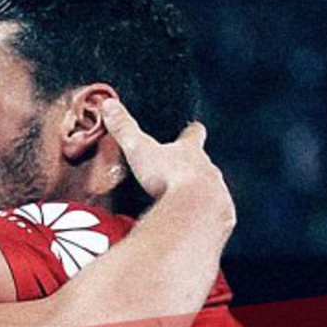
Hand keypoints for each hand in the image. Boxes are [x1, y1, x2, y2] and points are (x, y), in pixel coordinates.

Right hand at [103, 100, 233, 230]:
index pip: (194, 133)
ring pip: (209, 187)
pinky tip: (190, 222)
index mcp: (190, 150)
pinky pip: (210, 214)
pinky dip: (201, 215)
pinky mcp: (217, 214)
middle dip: (194, 165)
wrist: (196, 210)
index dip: (191, 131)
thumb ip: (124, 129)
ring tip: (183, 200)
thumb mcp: (139, 149)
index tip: (192, 127)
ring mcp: (216, 190)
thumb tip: (109, 104)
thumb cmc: (170, 177)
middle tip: (181, 170)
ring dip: (198, 191)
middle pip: (203, 162)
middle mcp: (207, 168)